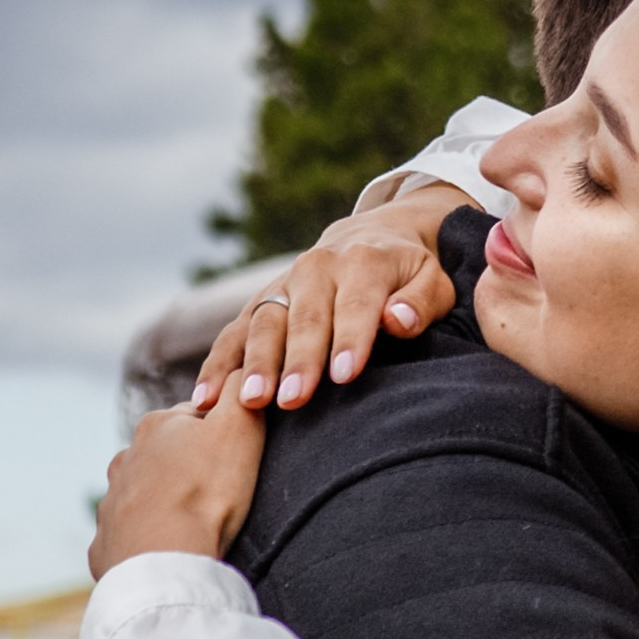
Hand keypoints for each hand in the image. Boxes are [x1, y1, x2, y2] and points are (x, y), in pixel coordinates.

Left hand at [89, 398, 266, 577]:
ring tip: (191, 522)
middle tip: (219, 492)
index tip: (237, 456)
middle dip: (187, 468)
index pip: (195, 418)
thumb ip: (241, 390)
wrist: (165, 557)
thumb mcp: (239, 426)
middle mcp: (126, 457)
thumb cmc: (206, 491)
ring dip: (163, 502)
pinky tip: (164, 550)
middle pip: (165, 456)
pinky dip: (144, 539)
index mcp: (157, 425)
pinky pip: (127, 536)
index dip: (220, 434)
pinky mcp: (105, 543)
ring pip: (141, 493)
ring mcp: (111, 501)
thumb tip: (240, 367)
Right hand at [191, 185, 466, 414]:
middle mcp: (316, 268)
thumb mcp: (433, 280)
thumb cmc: (408, 274)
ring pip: (263, 323)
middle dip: (298, 360)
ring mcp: (282, 285)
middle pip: (304, 318)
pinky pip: (233, 333)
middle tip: (293, 399)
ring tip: (250, 401)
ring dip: (256, 363)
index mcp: (363, 261)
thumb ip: (421, 301)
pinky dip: (218, 366)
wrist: (368, 237)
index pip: (356, 304)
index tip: (344, 374)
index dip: (350, 338)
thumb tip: (398, 320)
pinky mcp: (258, 304)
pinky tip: (205, 400)